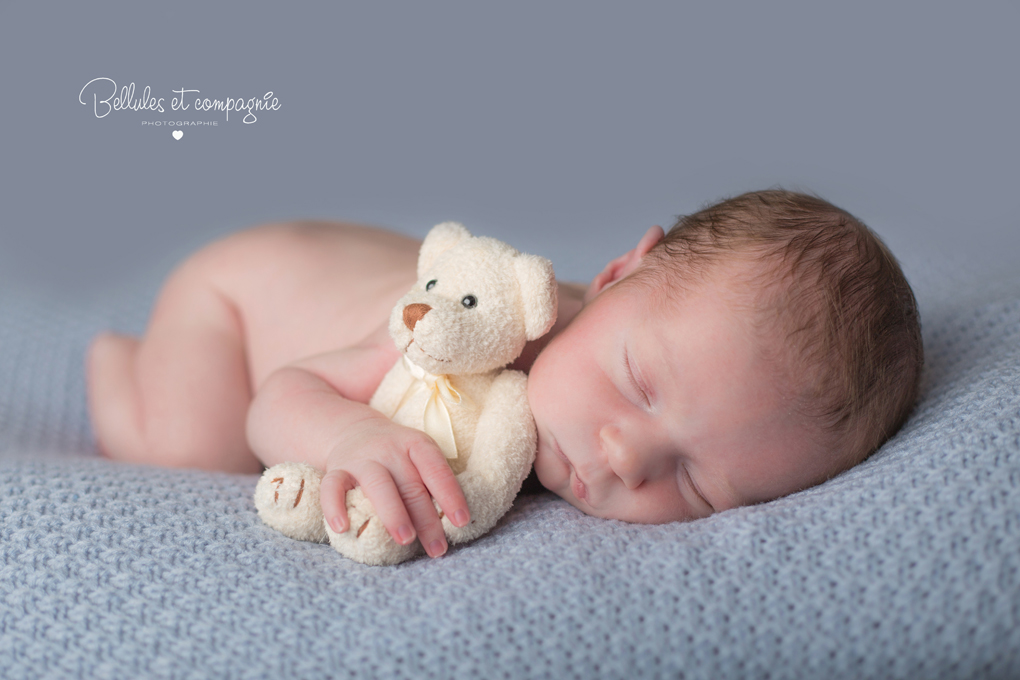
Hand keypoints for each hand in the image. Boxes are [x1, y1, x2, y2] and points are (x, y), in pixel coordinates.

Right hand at [318, 411, 470, 557]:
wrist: (353, 430)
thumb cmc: (397, 456)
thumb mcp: (417, 457)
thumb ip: (429, 484)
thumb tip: (450, 524)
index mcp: (415, 445)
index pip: (436, 469)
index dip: (450, 495)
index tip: (461, 521)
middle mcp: (389, 450)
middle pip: (411, 485)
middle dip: (426, 519)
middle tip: (437, 548)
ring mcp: (361, 459)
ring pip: (378, 484)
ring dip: (394, 513)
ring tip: (406, 539)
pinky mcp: (336, 470)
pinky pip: (332, 488)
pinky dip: (334, 507)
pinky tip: (342, 528)